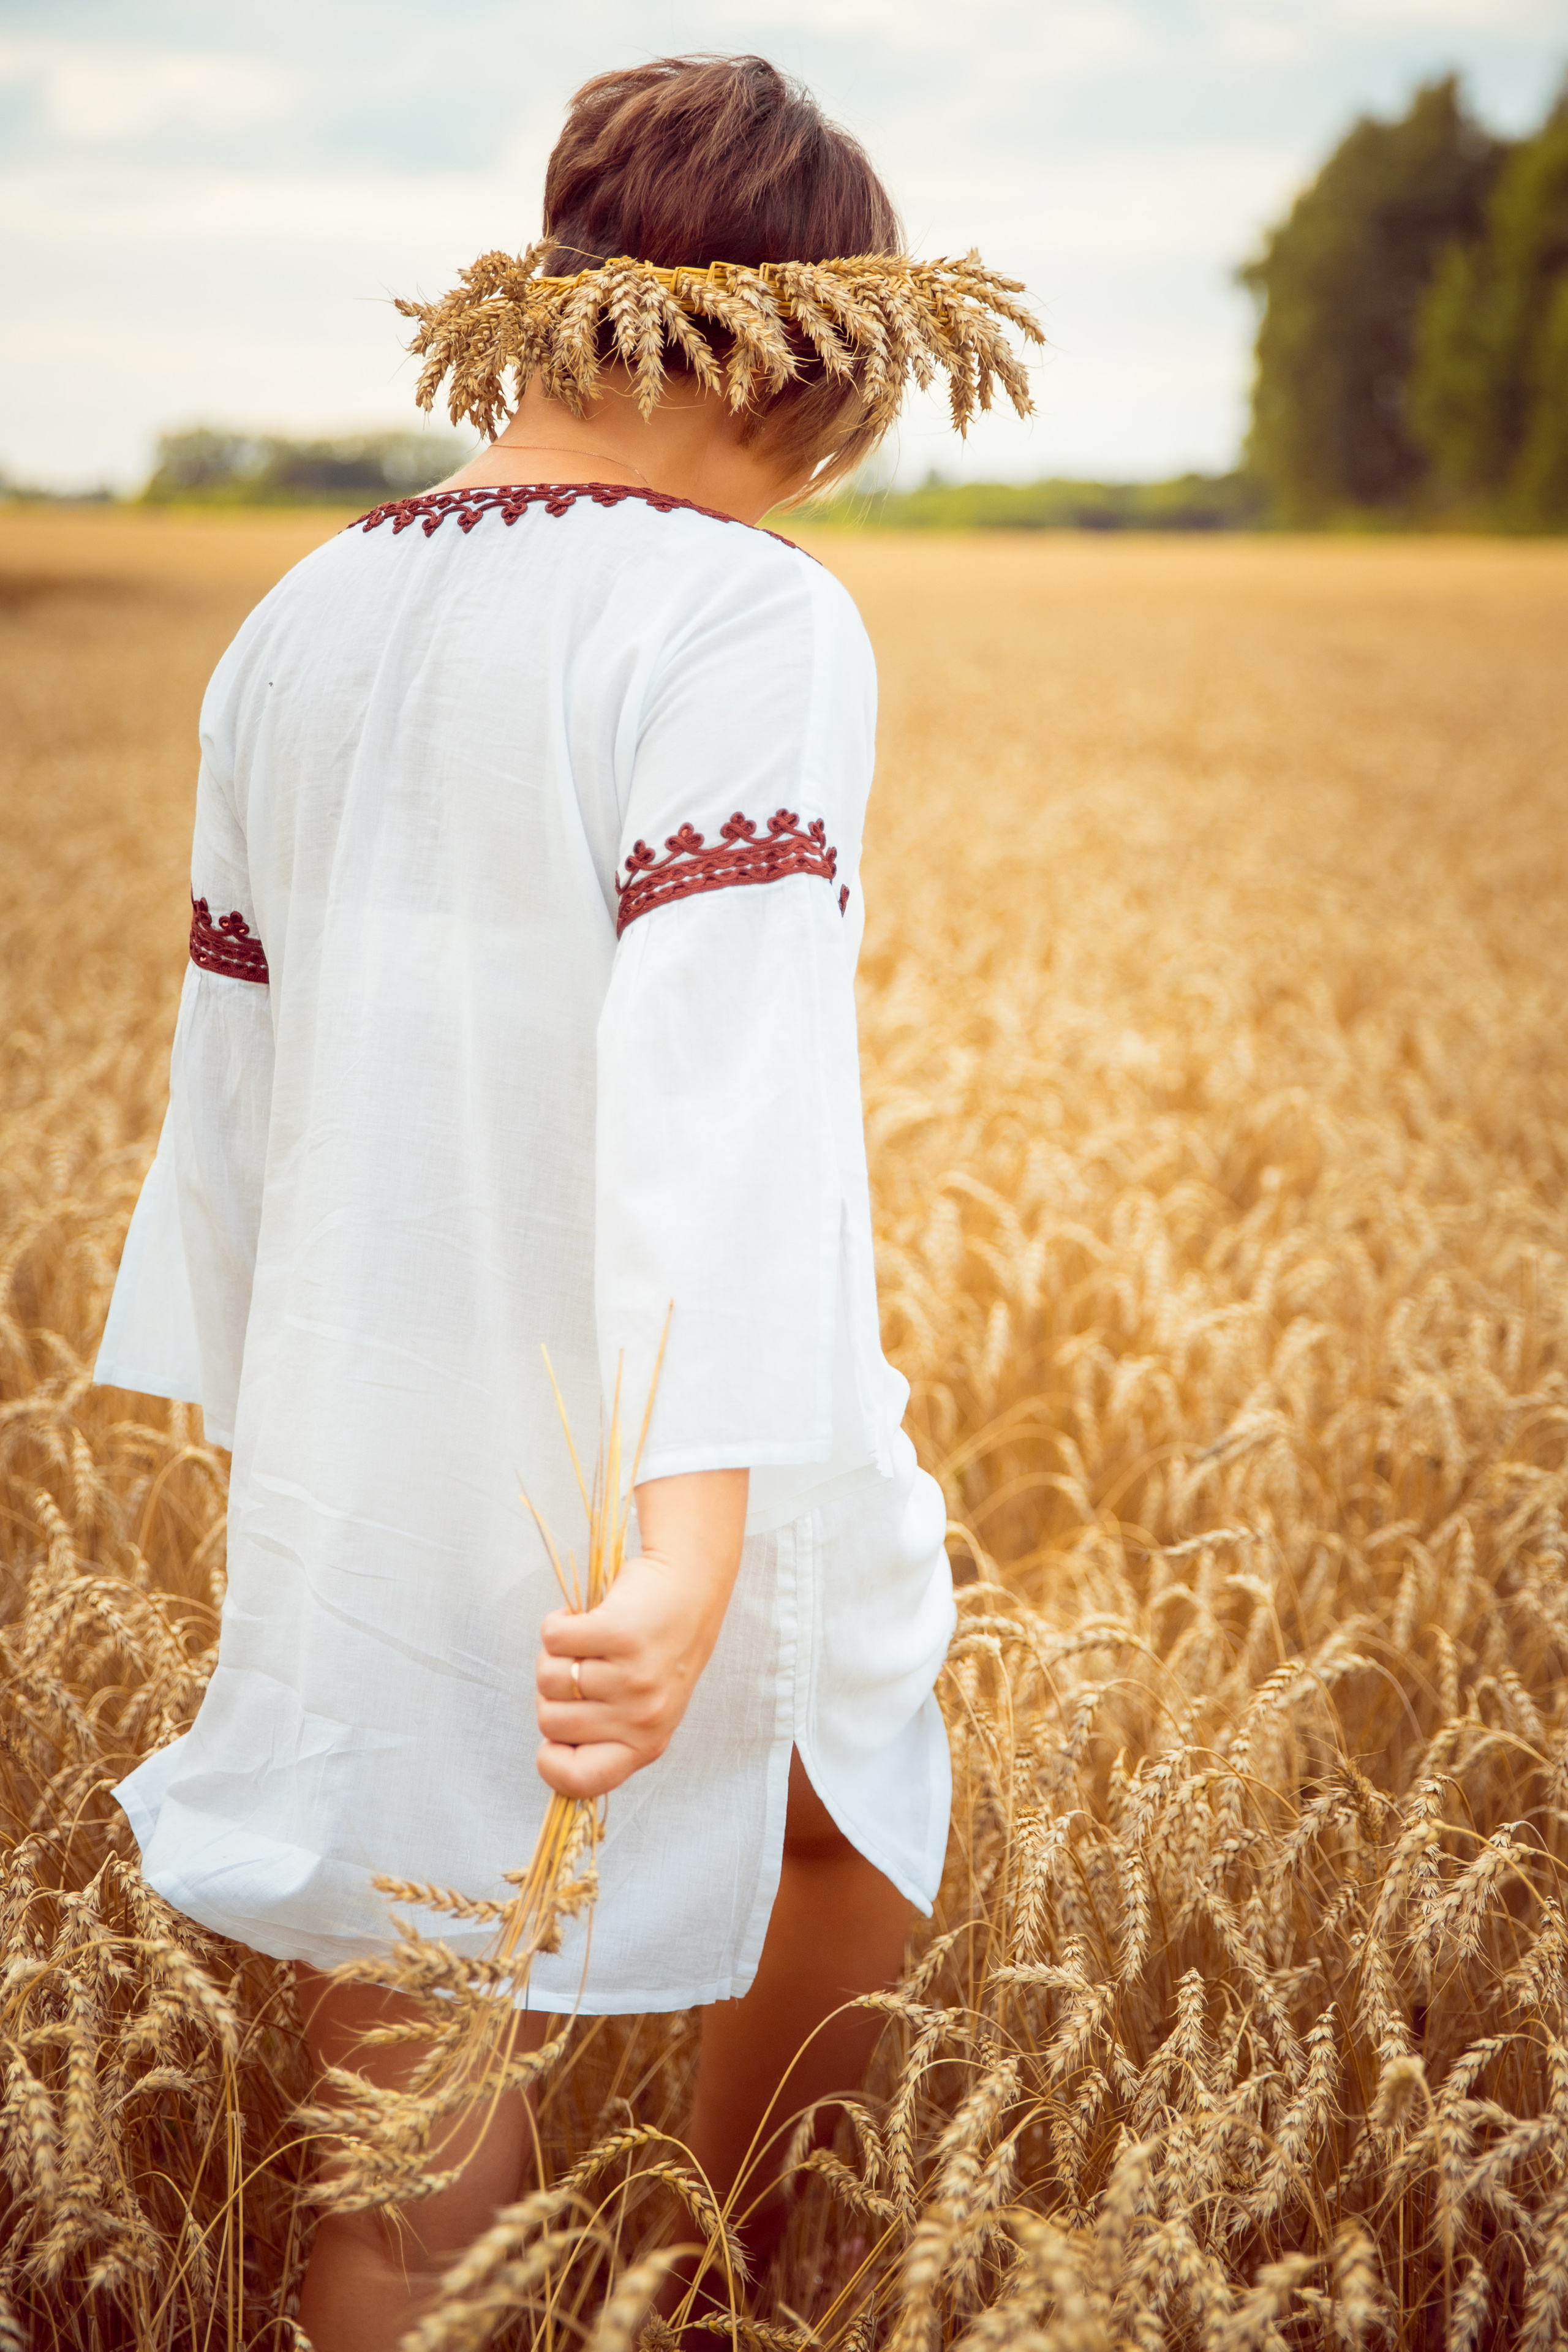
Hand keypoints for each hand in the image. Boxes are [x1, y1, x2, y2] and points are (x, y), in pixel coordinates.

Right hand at [534, 1469, 747, 1797]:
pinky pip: (554, 1638)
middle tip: (585, 1667)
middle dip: (553, 1693)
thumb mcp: (644, 1708)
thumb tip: (552, 1756)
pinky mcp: (619, 1633)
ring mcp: (632, 1677)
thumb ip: (606, 1736)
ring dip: (557, 1654)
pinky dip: (560, 1622)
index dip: (552, 1767)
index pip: (582, 1782)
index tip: (551, 1743)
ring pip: (547, 1679)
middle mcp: (642, 1717)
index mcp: (646, 1744)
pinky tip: (590, 1616)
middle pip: (549, 1723)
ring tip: (591, 1641)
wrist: (690, 1585)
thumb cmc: (657, 1650)